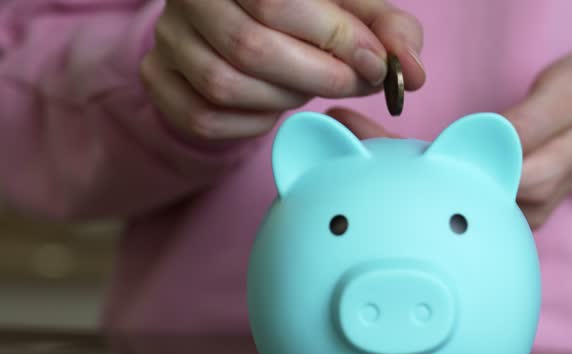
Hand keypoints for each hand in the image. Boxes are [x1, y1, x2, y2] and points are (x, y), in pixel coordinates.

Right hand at [140, 0, 424, 140]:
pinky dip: (252, 122)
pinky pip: (205, 116)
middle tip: (354, 83)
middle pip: (251, 45)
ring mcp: (168, 38)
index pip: (280, 0)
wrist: (240, 31)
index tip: (378, 64)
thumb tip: (412, 71)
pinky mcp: (158, 80)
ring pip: (226, 84)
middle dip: (318, 76)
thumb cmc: (306, 17)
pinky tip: (273, 107)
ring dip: (284, 99)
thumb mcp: (351, 11)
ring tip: (308, 87)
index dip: (337, 38)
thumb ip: (387, 31)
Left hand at [327, 49, 571, 229]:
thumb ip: (529, 123)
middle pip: (435, 196)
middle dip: (382, 169)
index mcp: (528, 185)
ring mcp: (505, 210)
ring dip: (395, 170)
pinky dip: (416, 171)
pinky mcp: (498, 200)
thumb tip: (489, 142)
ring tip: (347, 138)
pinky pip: (449, 189)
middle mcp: (512, 209)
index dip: (399, 163)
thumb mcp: (570, 95)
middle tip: (334, 132)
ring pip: (438, 196)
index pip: (450, 178)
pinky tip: (387, 152)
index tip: (352, 136)